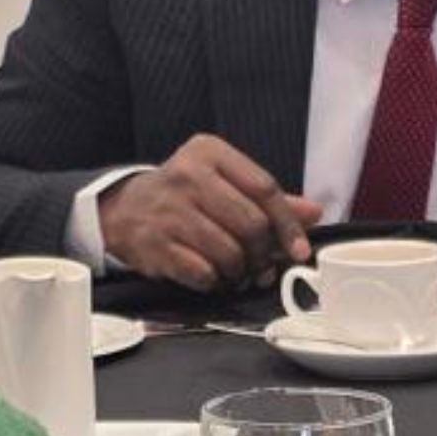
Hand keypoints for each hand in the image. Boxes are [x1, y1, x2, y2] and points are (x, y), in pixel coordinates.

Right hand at [96, 135, 322, 291]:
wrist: (123, 209)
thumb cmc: (183, 196)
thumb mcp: (222, 183)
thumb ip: (266, 198)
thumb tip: (313, 213)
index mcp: (209, 153)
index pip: (264, 188)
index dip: (288, 225)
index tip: (299, 250)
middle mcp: (187, 175)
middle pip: (251, 224)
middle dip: (264, 254)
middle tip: (264, 268)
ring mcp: (169, 210)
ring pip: (229, 252)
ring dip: (241, 272)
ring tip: (239, 274)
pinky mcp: (156, 244)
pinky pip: (203, 273)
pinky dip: (215, 282)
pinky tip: (214, 277)